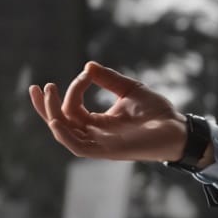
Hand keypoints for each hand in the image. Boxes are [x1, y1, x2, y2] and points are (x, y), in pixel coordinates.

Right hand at [28, 62, 192, 163]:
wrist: (179, 128)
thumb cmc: (157, 112)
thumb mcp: (131, 89)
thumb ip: (109, 79)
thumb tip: (87, 66)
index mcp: (98, 122)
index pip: (71, 109)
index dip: (71, 91)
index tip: (86, 74)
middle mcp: (95, 134)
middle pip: (60, 123)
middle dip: (45, 106)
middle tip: (38, 88)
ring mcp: (100, 144)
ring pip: (65, 134)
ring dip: (52, 115)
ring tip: (47, 94)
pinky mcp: (108, 151)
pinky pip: (78, 147)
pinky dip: (65, 135)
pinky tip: (57, 120)